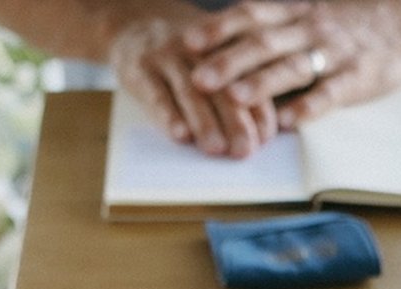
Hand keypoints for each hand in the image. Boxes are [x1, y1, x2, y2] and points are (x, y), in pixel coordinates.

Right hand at [110, 15, 277, 156]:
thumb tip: (253, 137)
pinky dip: (169, 115)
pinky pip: (157, 94)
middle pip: (221, 87)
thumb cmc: (184, 60)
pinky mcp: (141, 67)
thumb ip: (232, 94)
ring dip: (205, 122)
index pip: (248, 82)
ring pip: (190, 91)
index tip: (264, 139)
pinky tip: (180, 134)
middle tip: (243, 150)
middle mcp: (200, 50)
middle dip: (235, 121)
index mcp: (226, 49)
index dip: (258, 111)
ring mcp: (169, 56)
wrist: (136, 26)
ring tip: (215, 148)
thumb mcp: (212, 64)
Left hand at [182, 0, 400, 130]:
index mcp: (295, 12)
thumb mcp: (306, 13)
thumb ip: (270, 27)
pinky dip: (308, 106)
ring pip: (294, 66)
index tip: (188, 42)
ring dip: (264, 83)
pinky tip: (286, 121)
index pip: (251, 15)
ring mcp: (335, 52)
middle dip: (230, 60)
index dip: (219, 28)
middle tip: (198, 79)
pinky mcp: (358, 77)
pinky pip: (331, 92)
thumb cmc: (345, 22)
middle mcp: (311, 28)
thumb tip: (219, 46)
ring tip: (236, 99)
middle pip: (265, 42)